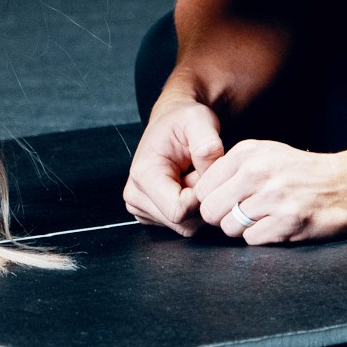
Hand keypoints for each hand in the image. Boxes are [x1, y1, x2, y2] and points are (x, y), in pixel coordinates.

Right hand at [123, 97, 224, 235]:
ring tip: (195, 176)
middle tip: (200, 171)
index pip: (178, 210)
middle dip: (200, 201)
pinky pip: (183, 225)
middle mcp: (135, 195)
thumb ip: (207, 146)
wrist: (173, 121)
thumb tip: (210, 174)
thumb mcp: (199, 120)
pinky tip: (190, 185)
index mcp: (144, 174)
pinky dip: (193, 208)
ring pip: (185, 227)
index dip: (201, 196)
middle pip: (182, 223)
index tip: (204, 171)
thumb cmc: (185, 120)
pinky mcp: (151, 214)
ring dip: (198, 205)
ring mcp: (142, 208)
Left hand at [191, 139, 346, 244]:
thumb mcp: (264, 153)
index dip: (211, 200)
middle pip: (210, 210)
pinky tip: (277, 225)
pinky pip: (252, 239)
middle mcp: (258, 172)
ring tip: (262, 218)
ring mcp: (274, 197)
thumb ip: (231, 167)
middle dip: (222, 217)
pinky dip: (261, 237)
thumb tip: (197, 193)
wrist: (344, 183)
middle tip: (240, 214)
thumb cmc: (298, 171)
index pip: (202, 187)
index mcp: (248, 153)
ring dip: (242, 229)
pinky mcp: (288, 221)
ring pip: (229, 227)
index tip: (225, 202)